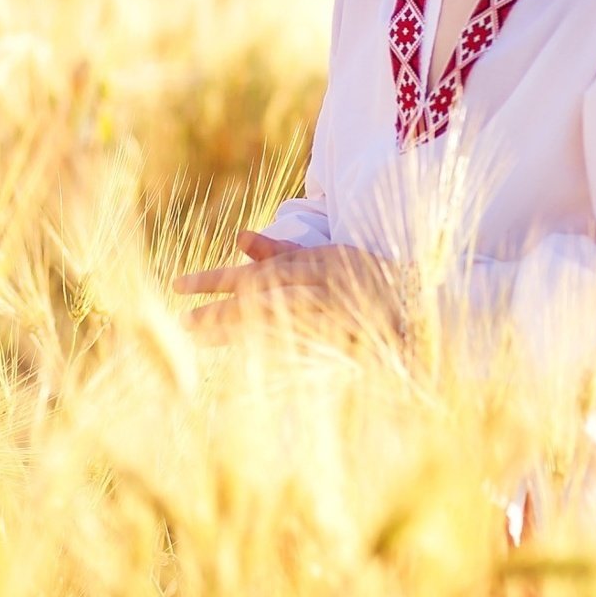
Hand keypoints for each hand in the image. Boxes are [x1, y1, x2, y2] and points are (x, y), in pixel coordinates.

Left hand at [172, 232, 397, 340]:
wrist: (418, 310)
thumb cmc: (366, 279)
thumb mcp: (325, 257)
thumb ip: (280, 251)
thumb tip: (239, 238)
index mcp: (312, 264)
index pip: (253, 273)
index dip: (213, 280)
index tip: (178, 287)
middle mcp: (318, 286)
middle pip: (258, 297)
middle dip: (217, 310)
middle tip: (183, 322)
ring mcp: (330, 315)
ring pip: (274, 322)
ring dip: (235, 331)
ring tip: (202, 337)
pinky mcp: (342, 341)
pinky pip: (298, 347)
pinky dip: (269, 351)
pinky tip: (243, 359)